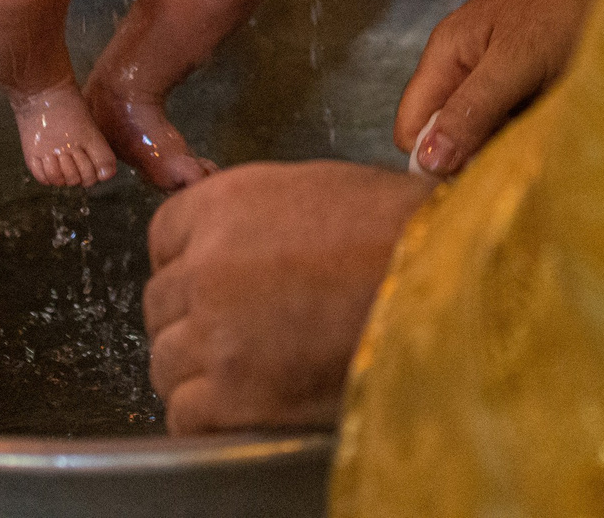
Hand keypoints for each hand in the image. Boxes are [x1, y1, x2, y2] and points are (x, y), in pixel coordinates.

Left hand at [144, 161, 431, 433]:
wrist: (443, 279)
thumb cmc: (398, 230)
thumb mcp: (315, 188)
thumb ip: (253, 213)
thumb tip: (232, 241)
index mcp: (223, 204)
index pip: (162, 238)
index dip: (189, 262)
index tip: (210, 279)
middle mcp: (205, 266)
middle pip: (160, 304)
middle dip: (192, 317)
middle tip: (238, 330)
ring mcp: (214, 333)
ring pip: (166, 362)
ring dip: (198, 370)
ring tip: (248, 370)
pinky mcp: (232, 395)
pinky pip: (186, 413)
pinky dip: (208, 415)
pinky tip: (244, 404)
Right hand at [392, 0, 603, 176]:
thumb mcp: (515, 60)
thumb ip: (471, 109)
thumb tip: (427, 162)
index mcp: (445, 56)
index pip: (411, 129)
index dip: (432, 159)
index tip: (471, 176)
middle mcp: (464, 67)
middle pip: (448, 134)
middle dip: (474, 155)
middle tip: (516, 158)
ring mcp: (497, 73)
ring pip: (486, 130)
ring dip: (508, 143)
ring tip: (543, 138)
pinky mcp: (530, 78)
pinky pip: (518, 118)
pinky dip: (533, 127)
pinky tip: (558, 123)